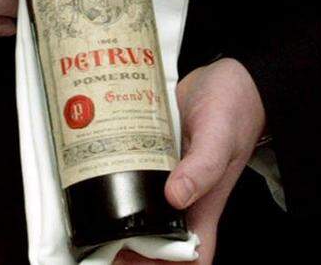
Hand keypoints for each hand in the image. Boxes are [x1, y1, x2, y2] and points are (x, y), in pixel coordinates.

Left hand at [114, 58, 266, 264]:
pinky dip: (114, 176)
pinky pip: (132, 175)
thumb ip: (203, 166)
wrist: (227, 74)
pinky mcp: (154, 155)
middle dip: (125, 246)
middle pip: (155, 242)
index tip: (126, 260)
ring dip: (117, 214)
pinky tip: (94, 168)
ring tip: (85, 204)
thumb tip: (175, 197)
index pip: (188, 260)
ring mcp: (166, 178)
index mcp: (203, 208)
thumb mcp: (219, 136)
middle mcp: (183, 199)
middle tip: (94, 235)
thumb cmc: (235, 107)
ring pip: (139, 209)